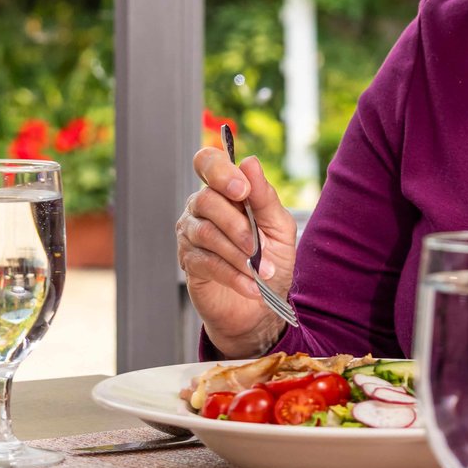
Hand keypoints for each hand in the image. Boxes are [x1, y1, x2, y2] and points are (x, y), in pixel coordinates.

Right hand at [176, 146, 297, 355]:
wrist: (262, 305)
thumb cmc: (271, 260)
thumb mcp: (279, 227)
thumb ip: (264, 197)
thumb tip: (249, 163)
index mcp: (225, 191)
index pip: (207, 162)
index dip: (219, 171)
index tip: (242, 190)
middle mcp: (202, 207)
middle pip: (206, 200)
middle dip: (237, 225)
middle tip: (258, 247)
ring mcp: (191, 233)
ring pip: (206, 233)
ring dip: (238, 254)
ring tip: (261, 271)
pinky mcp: (188, 261)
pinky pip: (206, 262)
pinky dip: (233, 275)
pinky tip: (251, 286)